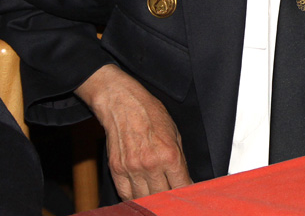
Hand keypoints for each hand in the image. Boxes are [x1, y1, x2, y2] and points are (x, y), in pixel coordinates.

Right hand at [75, 64, 191, 199]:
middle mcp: (150, 164)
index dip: (186, 192)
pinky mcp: (116, 170)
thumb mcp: (175, 133)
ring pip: (144, 198)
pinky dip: (134, 197)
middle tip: (173, 197)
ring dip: (152, 199)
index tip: (188, 195)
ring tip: (157, 196)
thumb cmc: (151, 114)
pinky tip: (141, 194)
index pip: (181, 186)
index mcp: (169, 154)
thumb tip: (184, 179)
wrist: (124, 105)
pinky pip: (126, 194)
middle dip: (170, 198)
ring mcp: (132, 169)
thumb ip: (179, 159)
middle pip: (162, 196)